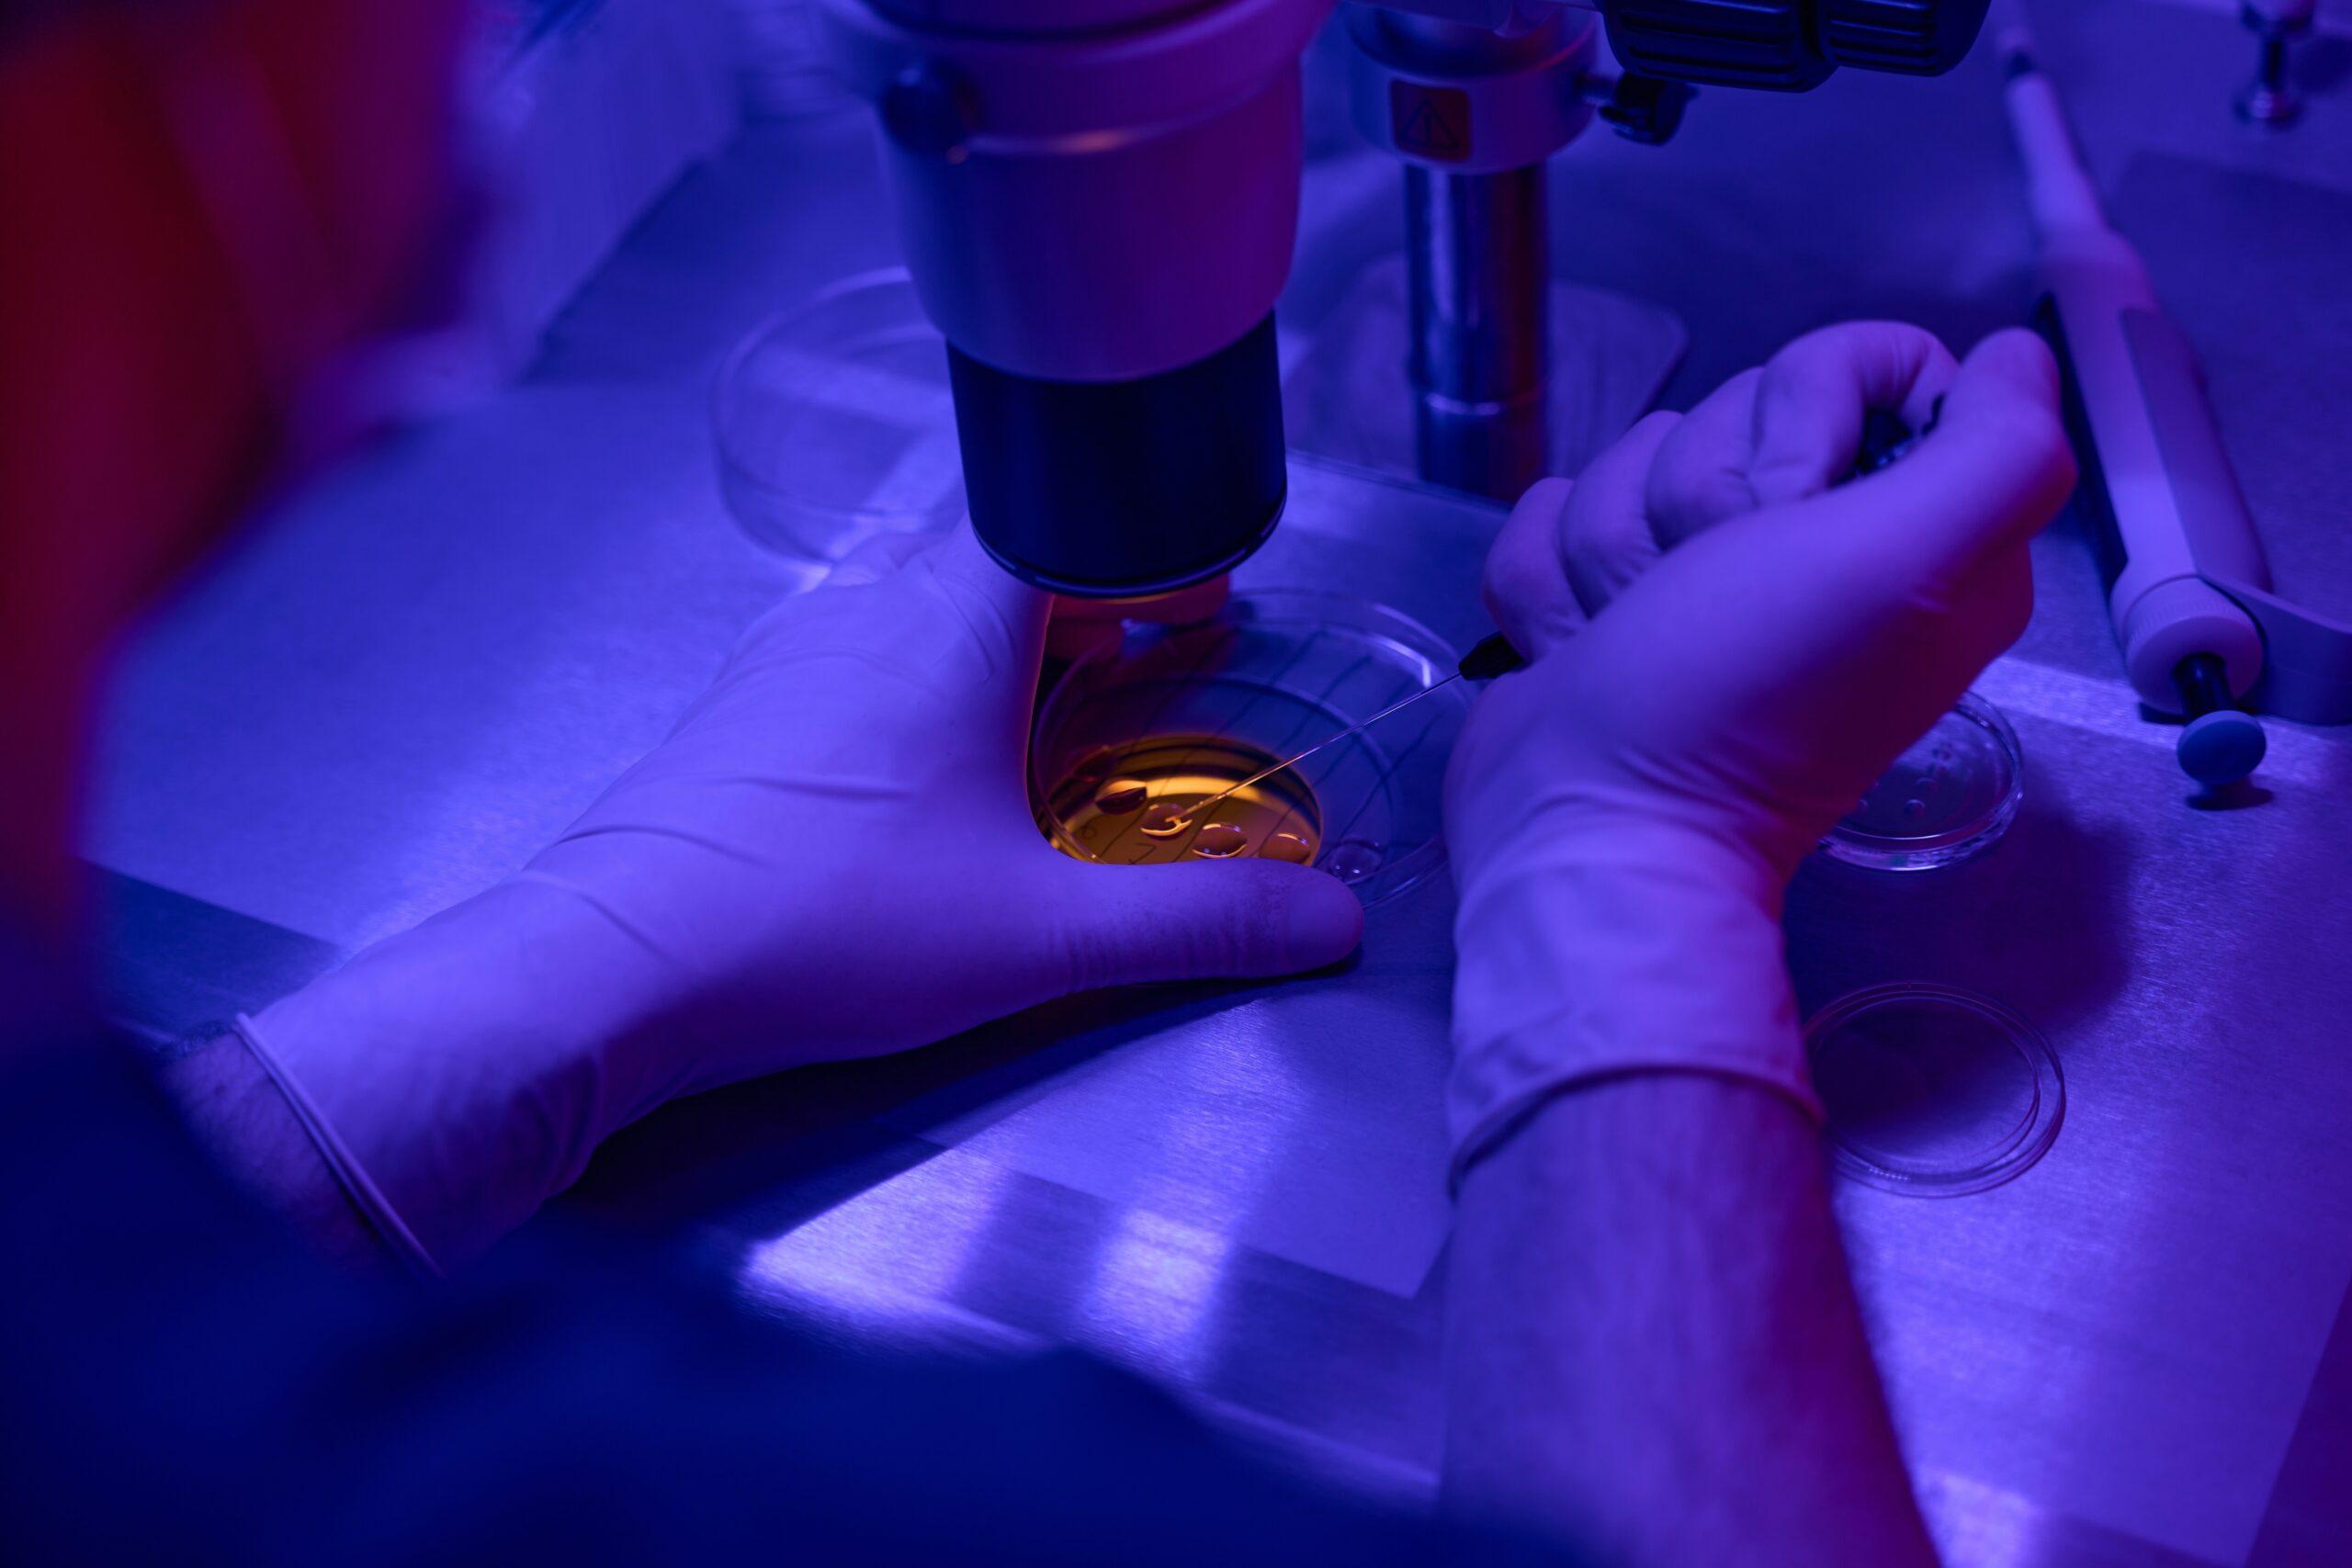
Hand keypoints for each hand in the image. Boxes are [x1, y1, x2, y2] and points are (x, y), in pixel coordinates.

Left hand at [246, 526, 1361, 1266]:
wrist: (614, 966)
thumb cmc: (826, 924)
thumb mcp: (1038, 934)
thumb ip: (1194, 924)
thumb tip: (1336, 922)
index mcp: (951, 621)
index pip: (1074, 520)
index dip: (1154, 553)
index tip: (1212, 609)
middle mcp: (867, 608)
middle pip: (1004, 558)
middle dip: (1093, 603)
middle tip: (1157, 672)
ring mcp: (793, 653)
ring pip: (925, 607)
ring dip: (1007, 645)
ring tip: (1063, 729)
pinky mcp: (744, 712)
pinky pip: (864, 659)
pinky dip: (931, 688)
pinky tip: (937, 786)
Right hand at [1442, 324, 2075, 1168]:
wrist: (1594, 823)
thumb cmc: (1748, 696)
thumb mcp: (1910, 565)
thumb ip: (2001, 448)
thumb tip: (2015, 353)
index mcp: (1918, 524)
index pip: (1866, 359)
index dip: (1804, 414)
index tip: (1793, 508)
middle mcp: (1818, 539)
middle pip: (1732, 402)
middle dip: (1696, 494)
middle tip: (1711, 593)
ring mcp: (1698, 569)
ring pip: (1629, 456)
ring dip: (1615, 550)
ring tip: (1640, 636)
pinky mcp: (1602, 596)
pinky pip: (1548, 515)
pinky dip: (1548, 587)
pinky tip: (1585, 650)